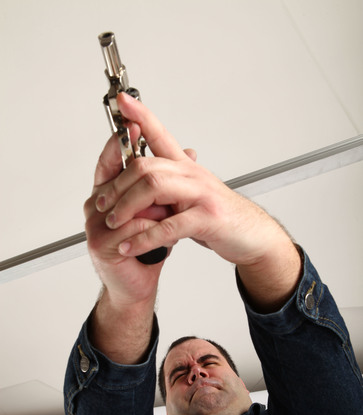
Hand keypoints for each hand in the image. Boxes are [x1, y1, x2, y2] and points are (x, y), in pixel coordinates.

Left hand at [94, 93, 286, 268]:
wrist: (252, 236)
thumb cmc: (220, 217)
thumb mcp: (190, 196)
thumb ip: (167, 188)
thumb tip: (137, 185)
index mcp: (186, 168)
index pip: (160, 134)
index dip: (141, 116)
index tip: (122, 100)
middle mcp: (193, 175)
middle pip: (146, 166)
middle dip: (118, 185)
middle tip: (101, 203)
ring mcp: (201, 195)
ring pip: (154, 188)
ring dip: (127, 208)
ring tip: (113, 225)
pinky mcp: (207, 219)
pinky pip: (168, 225)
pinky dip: (145, 238)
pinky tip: (130, 247)